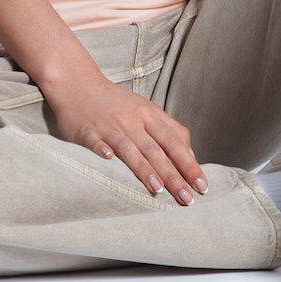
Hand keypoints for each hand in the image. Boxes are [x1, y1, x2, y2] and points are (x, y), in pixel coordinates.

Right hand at [45, 69, 208, 205]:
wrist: (78, 82)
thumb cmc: (116, 102)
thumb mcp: (146, 109)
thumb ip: (170, 130)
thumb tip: (191, 156)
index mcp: (149, 115)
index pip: (175, 142)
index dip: (189, 165)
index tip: (202, 187)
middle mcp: (132, 120)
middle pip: (156, 150)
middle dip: (173, 176)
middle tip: (187, 199)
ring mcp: (109, 125)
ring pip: (129, 148)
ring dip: (143, 168)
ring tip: (157, 189)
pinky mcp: (86, 130)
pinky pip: (94, 141)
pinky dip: (101, 149)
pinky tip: (107, 159)